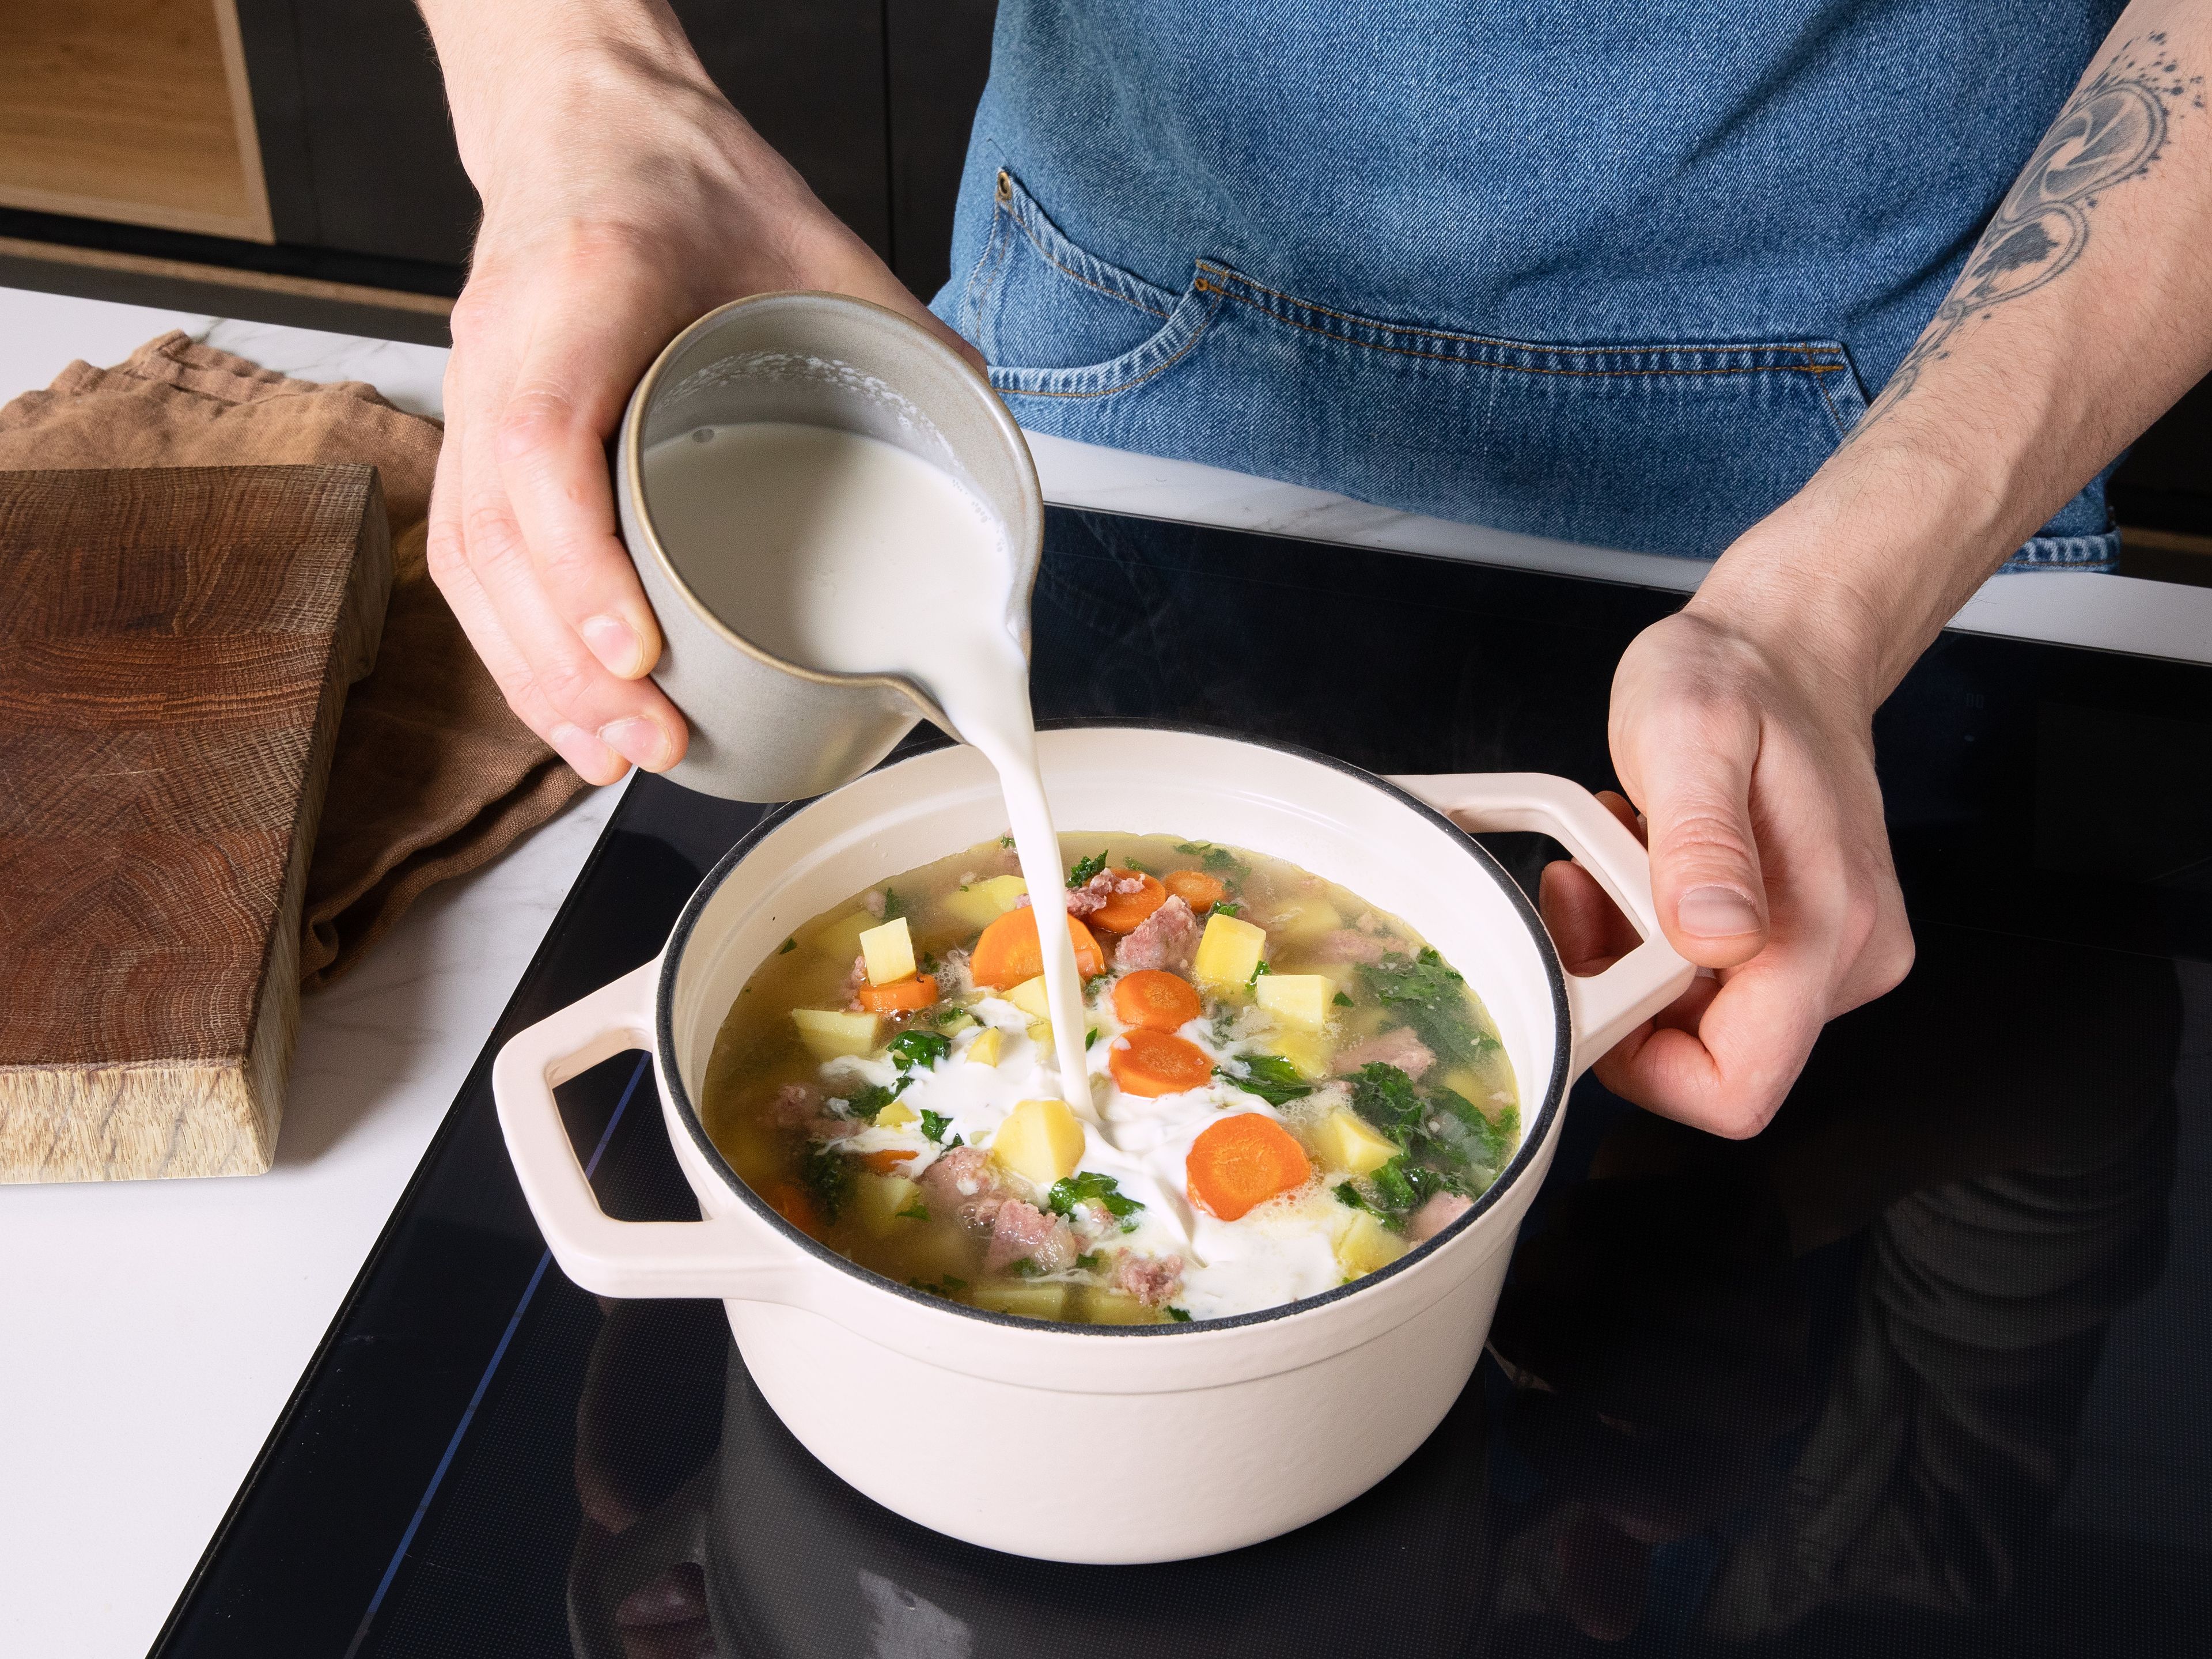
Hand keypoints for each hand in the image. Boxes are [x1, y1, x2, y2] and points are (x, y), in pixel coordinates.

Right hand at [422, 17, 981, 782]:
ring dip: (534, 676)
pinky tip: (570, 710)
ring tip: (615, 755)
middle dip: (565, 662)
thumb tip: (993, 454)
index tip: (639, 652)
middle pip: (494, 532)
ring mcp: (471, 389)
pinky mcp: (471, 429)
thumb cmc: (692, 182)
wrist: (590, 118)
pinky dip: (514, 645)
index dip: (580, 562)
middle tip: (652, 742)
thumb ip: (906, 340)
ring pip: (469, 560)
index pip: (544, 442)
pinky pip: (467, 555)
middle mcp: (504, 343)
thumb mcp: (817, 243)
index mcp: (587, 287)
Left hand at [1541, 602, 1914, 1136]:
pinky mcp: (1809, 941)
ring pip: (1704, 1025)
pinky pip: (1714, 986)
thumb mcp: (1687, 733)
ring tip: (1617, 863)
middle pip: (1713, 1061)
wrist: (1785, 649)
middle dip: (1626, 993)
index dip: (1647, 1068)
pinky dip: (1658, 942)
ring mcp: (1832, 954)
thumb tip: (1715, 937)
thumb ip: (1700, 841)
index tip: (1594, 982)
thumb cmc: (1736, 680)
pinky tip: (1647, 870)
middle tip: (1589, 888)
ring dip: (1634, 960)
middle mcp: (1845, 958)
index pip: (1738, 1089)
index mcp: (1824, 927)